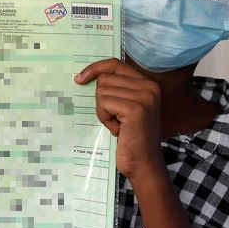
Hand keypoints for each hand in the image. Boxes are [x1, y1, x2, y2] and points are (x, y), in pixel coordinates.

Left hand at [75, 58, 162, 181]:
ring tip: (119, 125)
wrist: (143, 163)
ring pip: (102, 91)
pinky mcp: (136, 109)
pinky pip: (104, 103)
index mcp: (148, 84)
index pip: (114, 64)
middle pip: (104, 79)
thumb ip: (115, 89)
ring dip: (103, 111)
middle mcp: (149, 87)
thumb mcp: (123, 107)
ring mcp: (144, 97)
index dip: (95, 69)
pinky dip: (105, 118)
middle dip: (102, 100)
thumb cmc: (130, 137)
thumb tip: (82, 76)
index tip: (79, 79)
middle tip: (116, 118)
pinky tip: (118, 129)